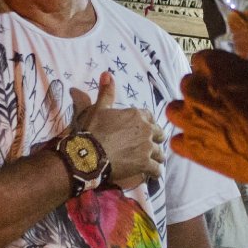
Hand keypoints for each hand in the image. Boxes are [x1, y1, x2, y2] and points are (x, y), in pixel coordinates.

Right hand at [74, 71, 163, 188]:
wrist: (88, 154)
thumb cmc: (92, 130)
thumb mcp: (98, 108)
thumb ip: (106, 92)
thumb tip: (107, 73)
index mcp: (137, 115)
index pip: (149, 116)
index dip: (146, 123)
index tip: (142, 129)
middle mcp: (146, 130)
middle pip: (159, 134)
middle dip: (155, 139)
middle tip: (148, 145)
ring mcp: (147, 148)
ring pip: (160, 152)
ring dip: (156, 156)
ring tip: (151, 160)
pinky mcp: (145, 164)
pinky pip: (157, 169)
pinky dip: (155, 171)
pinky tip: (152, 173)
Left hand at [167, 50, 247, 198]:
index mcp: (213, 66)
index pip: (202, 59)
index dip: (215, 69)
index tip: (227, 77)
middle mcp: (194, 91)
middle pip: (187, 85)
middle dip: (201, 91)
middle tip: (222, 101)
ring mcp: (189, 121)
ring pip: (174, 111)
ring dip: (187, 114)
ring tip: (207, 122)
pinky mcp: (190, 149)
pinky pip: (177, 143)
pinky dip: (188, 144)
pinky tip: (206, 145)